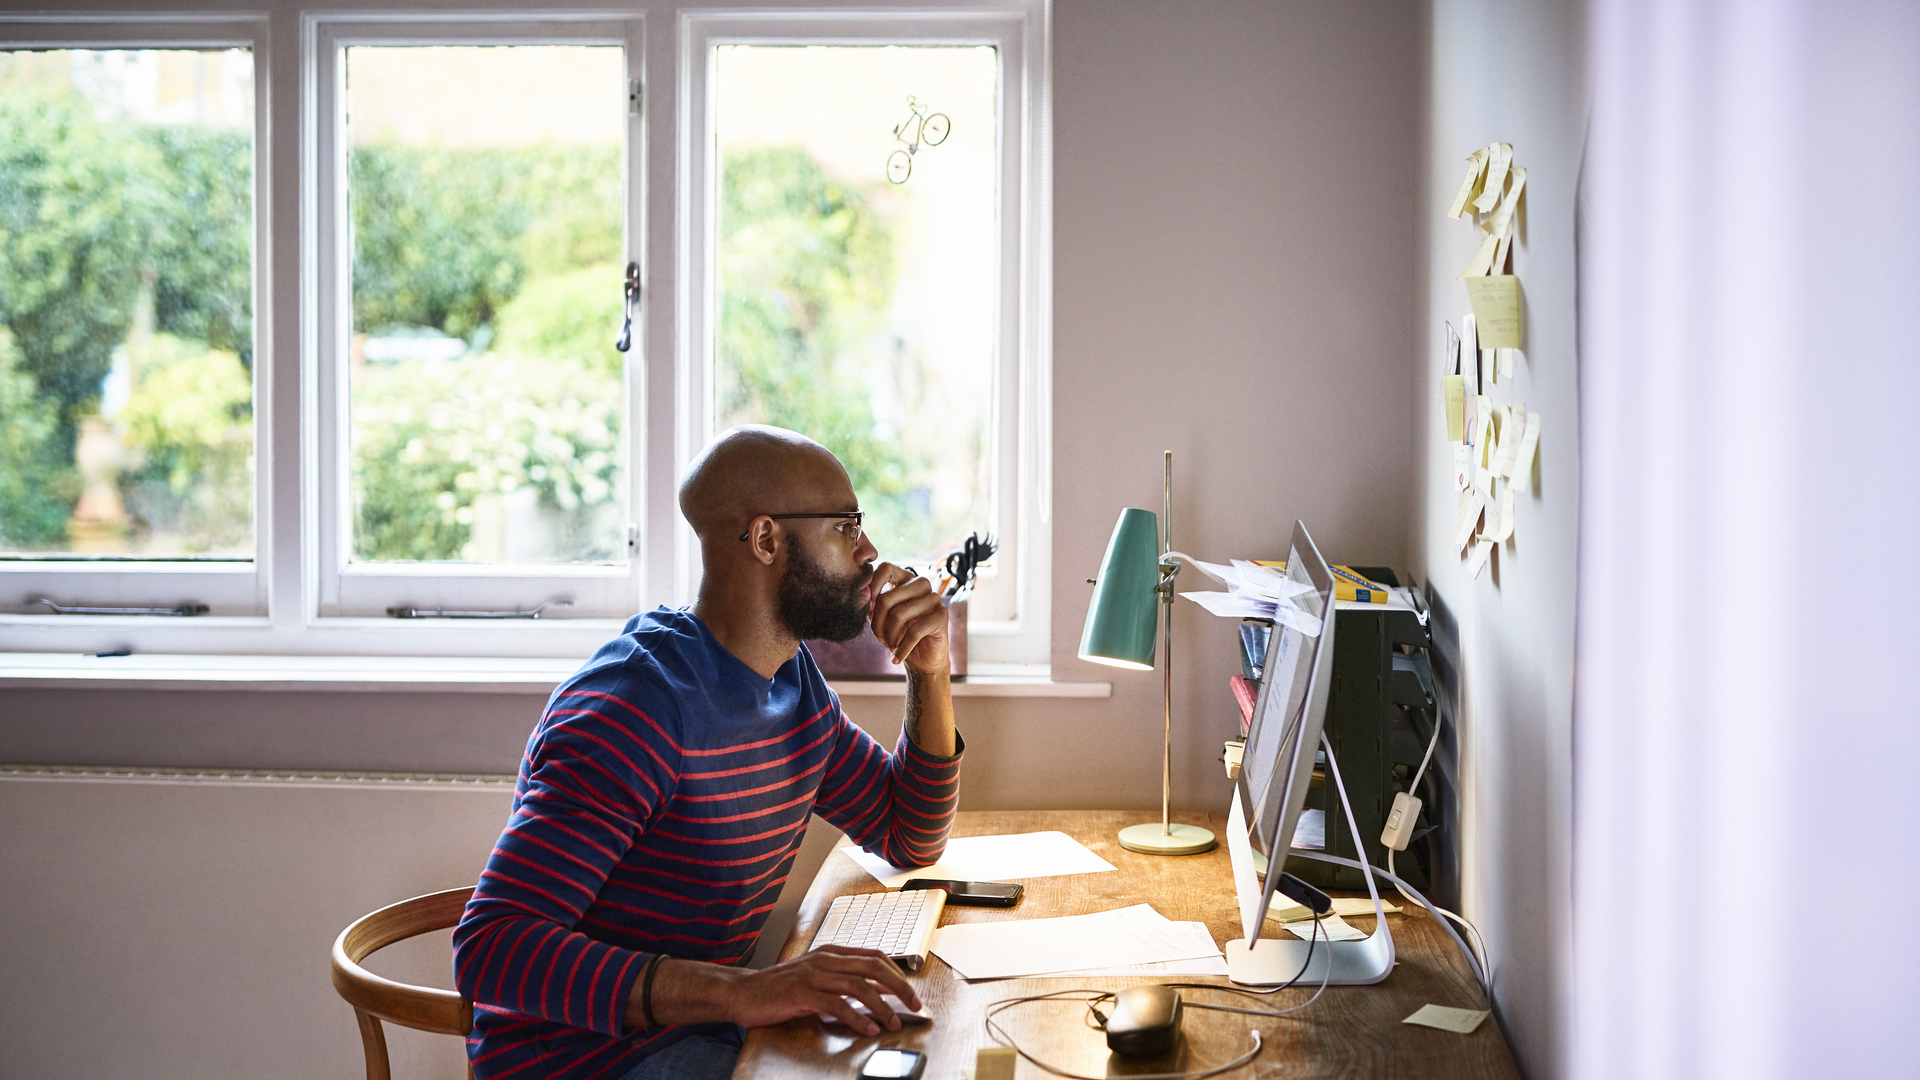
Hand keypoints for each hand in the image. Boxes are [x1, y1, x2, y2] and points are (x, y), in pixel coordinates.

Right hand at [722, 946, 920, 1035]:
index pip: (875, 956)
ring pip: (859, 986)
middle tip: (914, 1006)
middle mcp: (825, 959)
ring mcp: (813, 974)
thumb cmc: (780, 988)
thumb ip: (842, 980)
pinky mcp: (802, 993)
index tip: (911, 993)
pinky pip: (836, 1005)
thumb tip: (875, 992)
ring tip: (892, 1024)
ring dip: (881, 1007)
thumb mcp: (815, 978)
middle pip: (874, 967)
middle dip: (899, 987)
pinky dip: (856, 1018)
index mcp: (831, 953)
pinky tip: (867, 1029)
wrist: (744, 992)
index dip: (898, 974)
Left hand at [868, 563, 948, 674]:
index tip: (868, 610)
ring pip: (899, 614)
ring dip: (889, 636)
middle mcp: (921, 584)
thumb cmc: (900, 635)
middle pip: (887, 598)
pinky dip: (901, 649)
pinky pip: (914, 632)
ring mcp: (933, 598)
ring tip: (889, 646)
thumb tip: (862, 594)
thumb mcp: (882, 619)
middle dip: (877, 624)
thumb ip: (872, 605)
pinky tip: (896, 658)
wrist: (923, 660)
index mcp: (905, 579)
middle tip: (878, 638)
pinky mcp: (941, 615)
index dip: (873, 586)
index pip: (886, 568)